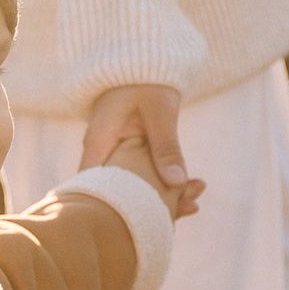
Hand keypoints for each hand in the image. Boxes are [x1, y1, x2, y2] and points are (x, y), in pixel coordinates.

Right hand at [84, 84, 202, 218]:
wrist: (142, 63)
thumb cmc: (144, 81)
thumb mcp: (159, 111)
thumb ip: (166, 146)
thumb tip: (178, 182)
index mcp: (98, 144)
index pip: (92, 188)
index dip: (107, 212)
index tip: (135, 226)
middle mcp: (103, 155)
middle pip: (117, 195)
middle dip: (148, 209)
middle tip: (184, 215)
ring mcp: (117, 157)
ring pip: (134, 189)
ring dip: (163, 199)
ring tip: (196, 204)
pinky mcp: (131, 156)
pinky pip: (146, 178)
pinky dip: (167, 185)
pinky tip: (193, 190)